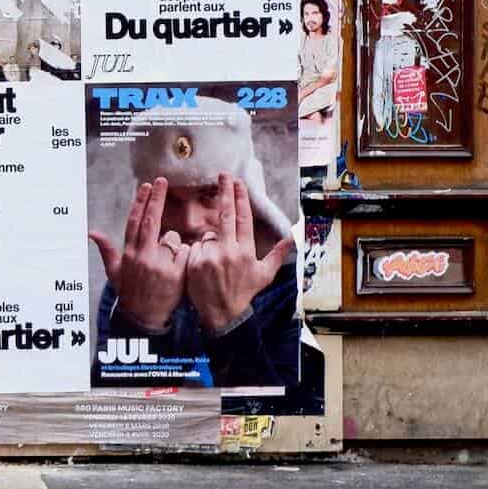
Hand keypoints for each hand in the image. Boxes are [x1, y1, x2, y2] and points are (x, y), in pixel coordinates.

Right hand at [88, 177, 188, 333]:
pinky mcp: (176, 274)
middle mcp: (142, 256)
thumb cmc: (131, 293)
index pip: (134, 221)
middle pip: (150, 220)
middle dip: (156, 198)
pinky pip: (186, 253)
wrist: (144, 319)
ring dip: (174, 246)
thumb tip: (91, 232)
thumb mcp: (115, 272)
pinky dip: (186, 256)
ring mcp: (159, 264)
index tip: (146, 185)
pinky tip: (181, 268)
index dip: (140, 202)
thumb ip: (107, 250)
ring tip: (169, 265)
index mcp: (129, 253)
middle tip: (161, 181)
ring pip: (172, 240)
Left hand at [183, 175, 296, 333]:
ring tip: (216, 264)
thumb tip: (293, 237)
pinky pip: (194, 247)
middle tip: (223, 174)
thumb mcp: (264, 275)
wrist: (223, 314)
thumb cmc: (244, 293)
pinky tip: (203, 267)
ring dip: (211, 243)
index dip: (240, 198)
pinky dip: (198, 252)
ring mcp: (210, 257)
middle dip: (225, 192)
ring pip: (207, 236)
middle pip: (225, 215)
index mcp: (246, 251)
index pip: (243, 219)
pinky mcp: (194, 262)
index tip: (238, 182)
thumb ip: (277, 254)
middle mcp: (229, 251)